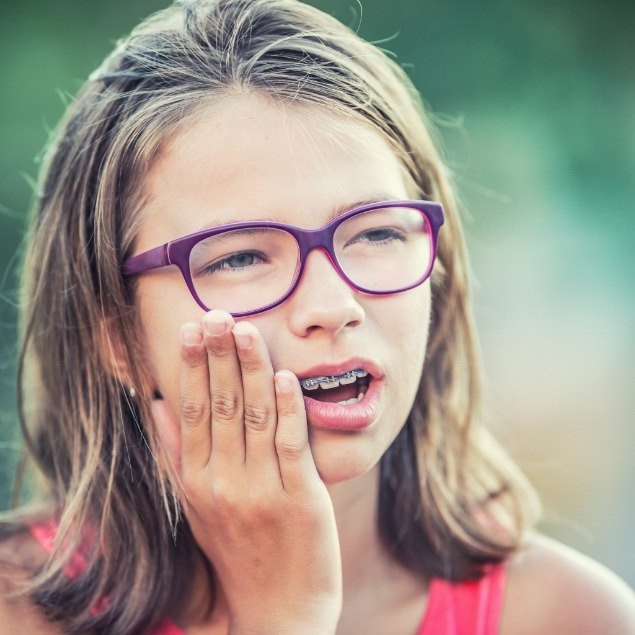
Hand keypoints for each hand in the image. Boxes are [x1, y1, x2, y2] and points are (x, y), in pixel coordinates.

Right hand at [158, 309, 341, 632]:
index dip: (191, 367)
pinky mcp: (300, 499)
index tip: (192, 329)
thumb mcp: (194, 506)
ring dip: (250, 369)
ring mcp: (262, 490)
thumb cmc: (236, 550)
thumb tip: (157, 403)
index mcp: (196, 482)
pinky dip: (287, 408)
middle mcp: (223, 483)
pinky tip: (284, 376)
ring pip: (254, 417)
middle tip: (218, 313)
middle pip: (219, 406)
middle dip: (219, 356)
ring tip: (246, 329)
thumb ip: (175, 454)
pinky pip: (291, 445)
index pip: (191, 411)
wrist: (277, 611)